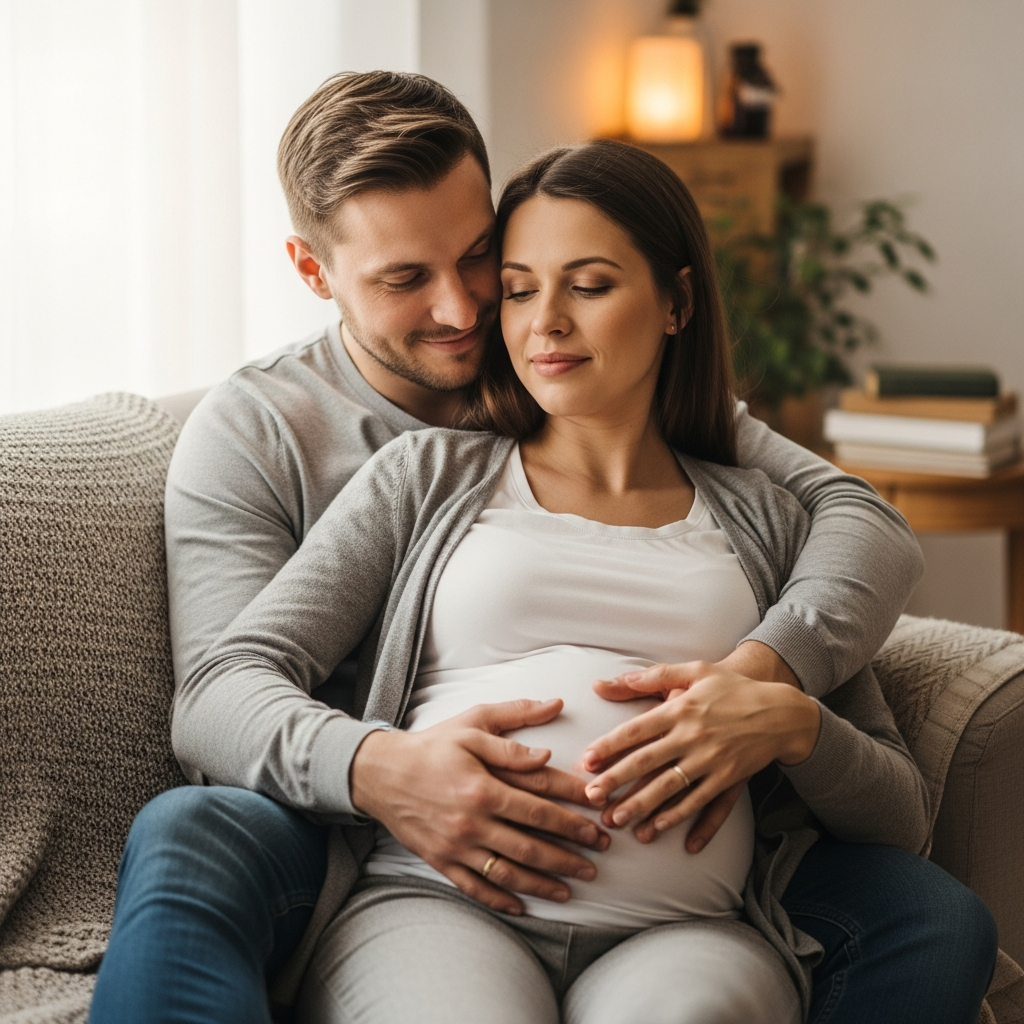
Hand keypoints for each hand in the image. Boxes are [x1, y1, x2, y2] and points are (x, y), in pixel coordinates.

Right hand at [350, 698, 609, 915]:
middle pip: (531, 845)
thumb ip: (514, 722)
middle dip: (569, 854)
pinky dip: (500, 900)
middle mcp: (473, 821)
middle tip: (597, 859)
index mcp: (484, 786)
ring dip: (543, 883)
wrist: (379, 773)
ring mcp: (457, 846)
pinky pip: (475, 887)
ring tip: (571, 888)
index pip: (540, 806)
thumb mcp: (472, 724)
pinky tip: (523, 906)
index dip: (573, 815)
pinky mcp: (441, 861)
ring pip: (509, 873)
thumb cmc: (431, 745)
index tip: (597, 820)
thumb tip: (553, 720)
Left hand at [581, 659, 819, 843]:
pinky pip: (702, 802)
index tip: (587, 761)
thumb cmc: (732, 687)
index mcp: (681, 708)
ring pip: (671, 788)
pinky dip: (684, 818)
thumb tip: (607, 681)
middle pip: (648, 762)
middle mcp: (693, 735)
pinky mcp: (729, 778)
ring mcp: (711, 760)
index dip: (610, 746)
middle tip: (591, 797)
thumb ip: (653, 675)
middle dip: (617, 781)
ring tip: (618, 820)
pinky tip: (665, 832)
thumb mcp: (696, 671)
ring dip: (643, 806)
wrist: (782, 710)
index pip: (637, 730)